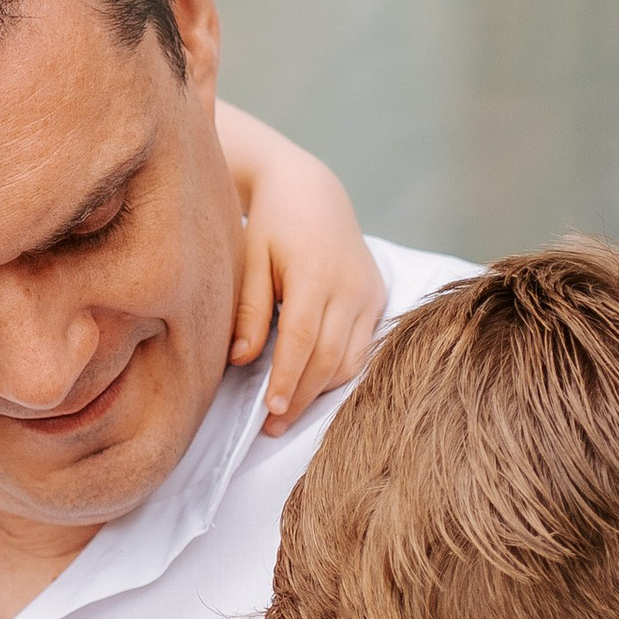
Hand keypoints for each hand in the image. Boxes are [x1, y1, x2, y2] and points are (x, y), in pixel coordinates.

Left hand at [215, 104, 383, 428]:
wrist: (311, 191)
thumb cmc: (272, 226)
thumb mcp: (251, 260)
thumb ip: (249, 311)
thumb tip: (241, 360)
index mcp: (316, 274)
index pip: (303, 340)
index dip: (287, 379)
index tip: (270, 411)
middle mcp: (351, 286)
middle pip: (329, 357)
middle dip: (302, 397)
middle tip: (272, 426)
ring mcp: (370, 293)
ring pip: (351, 359)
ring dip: (321, 391)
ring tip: (288, 413)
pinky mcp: (378, 298)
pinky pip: (362, 348)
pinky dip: (339, 371)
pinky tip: (313, 386)